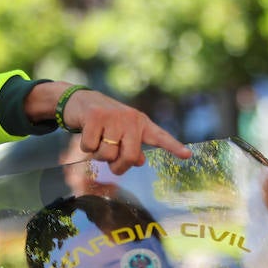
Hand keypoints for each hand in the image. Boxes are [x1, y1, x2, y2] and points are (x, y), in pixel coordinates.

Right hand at [46, 84, 190, 173]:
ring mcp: (113, 117)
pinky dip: (85, 147)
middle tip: (111, 162)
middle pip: (131, 157)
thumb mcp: (122, 134)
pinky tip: (86, 133)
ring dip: (98, 155)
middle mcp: (130, 119)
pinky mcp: (95, 116)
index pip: (160, 137)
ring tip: (97, 140)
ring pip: (107, 155)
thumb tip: (140, 161)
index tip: (188, 155)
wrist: (79, 100)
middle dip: (118, 166)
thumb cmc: (104, 123)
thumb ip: (132, 148)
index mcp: (141, 124)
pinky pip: (90, 147)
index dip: (174, 147)